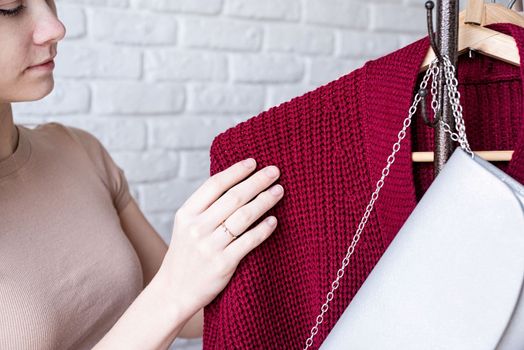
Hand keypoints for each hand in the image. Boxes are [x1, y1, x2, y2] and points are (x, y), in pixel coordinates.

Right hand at [157, 158, 283, 318]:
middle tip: (275, 172)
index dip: (236, 171)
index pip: (214, 185)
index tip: (254, 162)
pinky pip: (248, 241)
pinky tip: (274, 221)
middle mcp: (197, 228)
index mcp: (186, 214)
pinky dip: (263, 229)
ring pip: (243, 217)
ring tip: (279, 192)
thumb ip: (205, 208)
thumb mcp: (186, 227)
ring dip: (264, 201)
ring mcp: (209, 246)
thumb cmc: (186, 256)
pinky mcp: (223, 264)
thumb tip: (236, 183)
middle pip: (233, 197)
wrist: (174, 292)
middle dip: (257, 182)